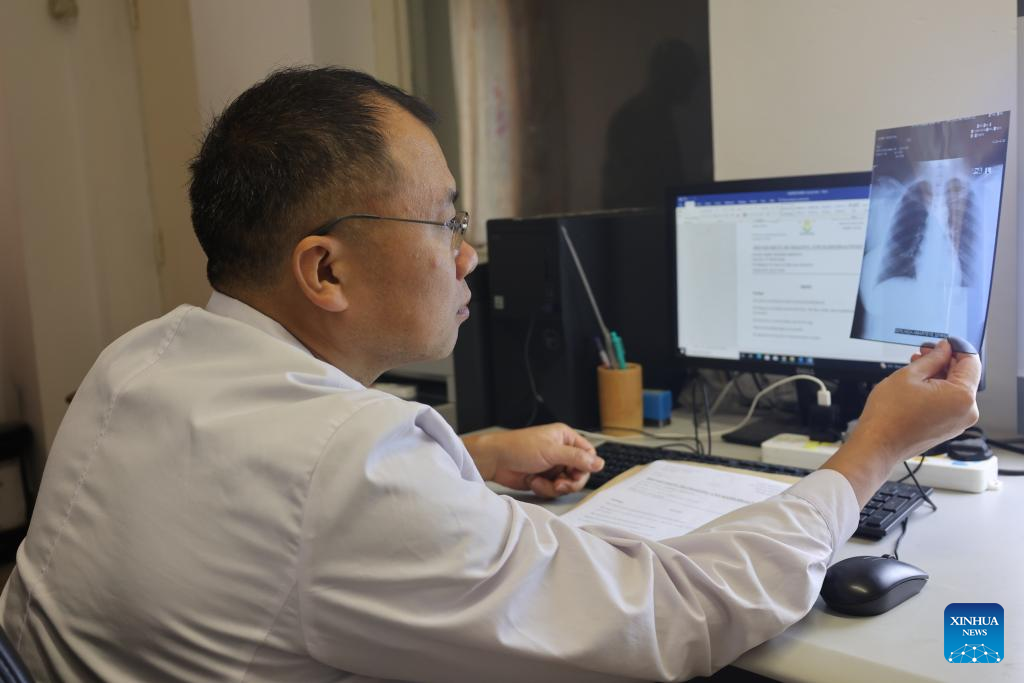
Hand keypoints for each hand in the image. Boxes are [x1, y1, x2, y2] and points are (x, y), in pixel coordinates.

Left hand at [462, 423, 603, 497]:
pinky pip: (554, 490)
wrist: (495, 461)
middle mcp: (561, 452)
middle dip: (570, 481)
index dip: (586, 467)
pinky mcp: (544, 478)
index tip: (578, 474)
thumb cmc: (518, 447)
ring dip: (555, 486)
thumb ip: (577, 458)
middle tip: (560, 484)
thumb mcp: (551, 451)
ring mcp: (552, 466)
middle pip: (580, 472)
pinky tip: (534, 482)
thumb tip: (599, 463)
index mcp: (565, 438)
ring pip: (567, 484)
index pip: (588, 454)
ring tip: (541, 481)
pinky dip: (545, 489)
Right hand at [823, 339, 980, 505]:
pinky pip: (949, 403)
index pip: (970, 361)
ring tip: (916, 368)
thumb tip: (943, 349)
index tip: (942, 342)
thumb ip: (932, 359)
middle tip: (923, 352)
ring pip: (955, 389)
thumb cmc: (889, 415)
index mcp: (962, 396)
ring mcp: (958, 422)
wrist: (878, 444)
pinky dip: (937, 391)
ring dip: (939, 375)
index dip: (956, 347)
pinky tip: (918, 384)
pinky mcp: (949, 428)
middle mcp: (967, 411)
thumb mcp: (910, 375)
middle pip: (964, 376)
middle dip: (945, 361)